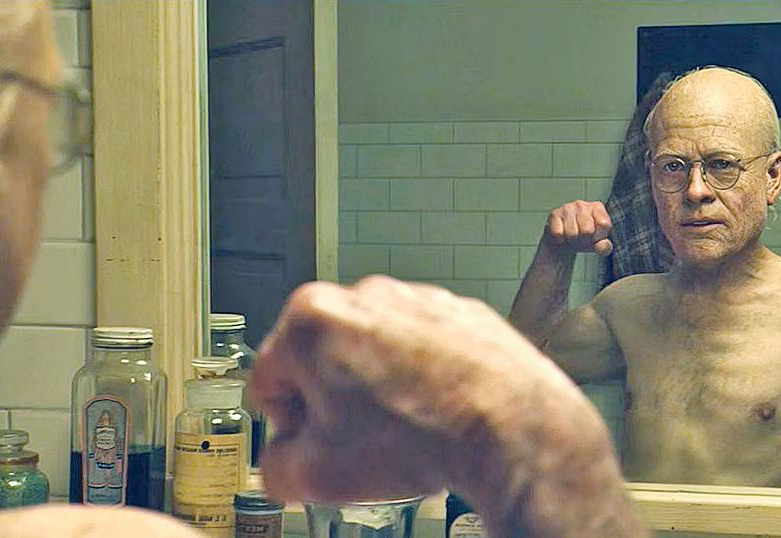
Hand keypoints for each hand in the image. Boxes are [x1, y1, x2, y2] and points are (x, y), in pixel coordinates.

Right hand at [251, 276, 598, 503]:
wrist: (510, 428)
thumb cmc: (421, 438)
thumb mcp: (319, 476)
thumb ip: (276, 468)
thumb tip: (283, 464)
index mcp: (311, 320)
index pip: (269, 380)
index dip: (286, 424)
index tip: (309, 444)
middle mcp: (363, 295)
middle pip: (323, 360)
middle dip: (334, 402)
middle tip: (358, 441)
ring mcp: (415, 298)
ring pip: (375, 351)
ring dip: (379, 388)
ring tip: (404, 429)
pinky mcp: (457, 310)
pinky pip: (423, 347)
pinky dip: (423, 376)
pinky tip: (436, 412)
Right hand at [544, 200, 613, 255]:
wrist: (562, 242)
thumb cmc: (583, 239)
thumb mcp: (597, 245)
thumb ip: (604, 247)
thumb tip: (603, 247)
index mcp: (597, 207)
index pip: (604, 224)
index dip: (599, 236)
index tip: (594, 237)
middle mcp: (582, 204)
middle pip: (587, 230)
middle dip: (584, 241)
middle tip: (581, 240)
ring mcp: (567, 207)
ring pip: (572, 234)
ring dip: (572, 241)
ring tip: (572, 238)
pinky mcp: (554, 214)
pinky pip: (559, 234)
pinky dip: (561, 240)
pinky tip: (562, 236)